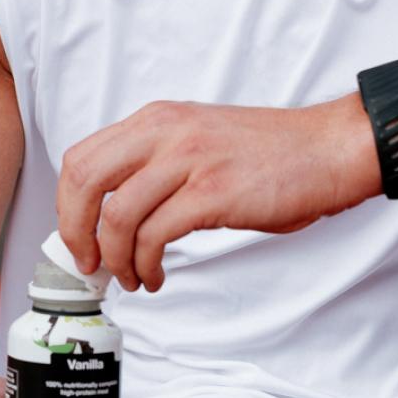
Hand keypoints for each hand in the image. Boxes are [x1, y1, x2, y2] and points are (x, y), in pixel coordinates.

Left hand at [56, 95, 382, 291]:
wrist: (330, 148)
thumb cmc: (273, 154)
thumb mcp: (199, 140)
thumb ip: (157, 163)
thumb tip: (116, 210)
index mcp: (157, 120)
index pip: (82, 158)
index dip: (67, 205)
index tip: (76, 236)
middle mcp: (166, 133)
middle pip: (85, 182)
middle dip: (75, 233)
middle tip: (90, 264)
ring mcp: (189, 161)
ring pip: (117, 216)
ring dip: (116, 260)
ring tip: (132, 278)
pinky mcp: (213, 193)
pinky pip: (155, 236)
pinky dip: (145, 265)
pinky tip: (156, 276)